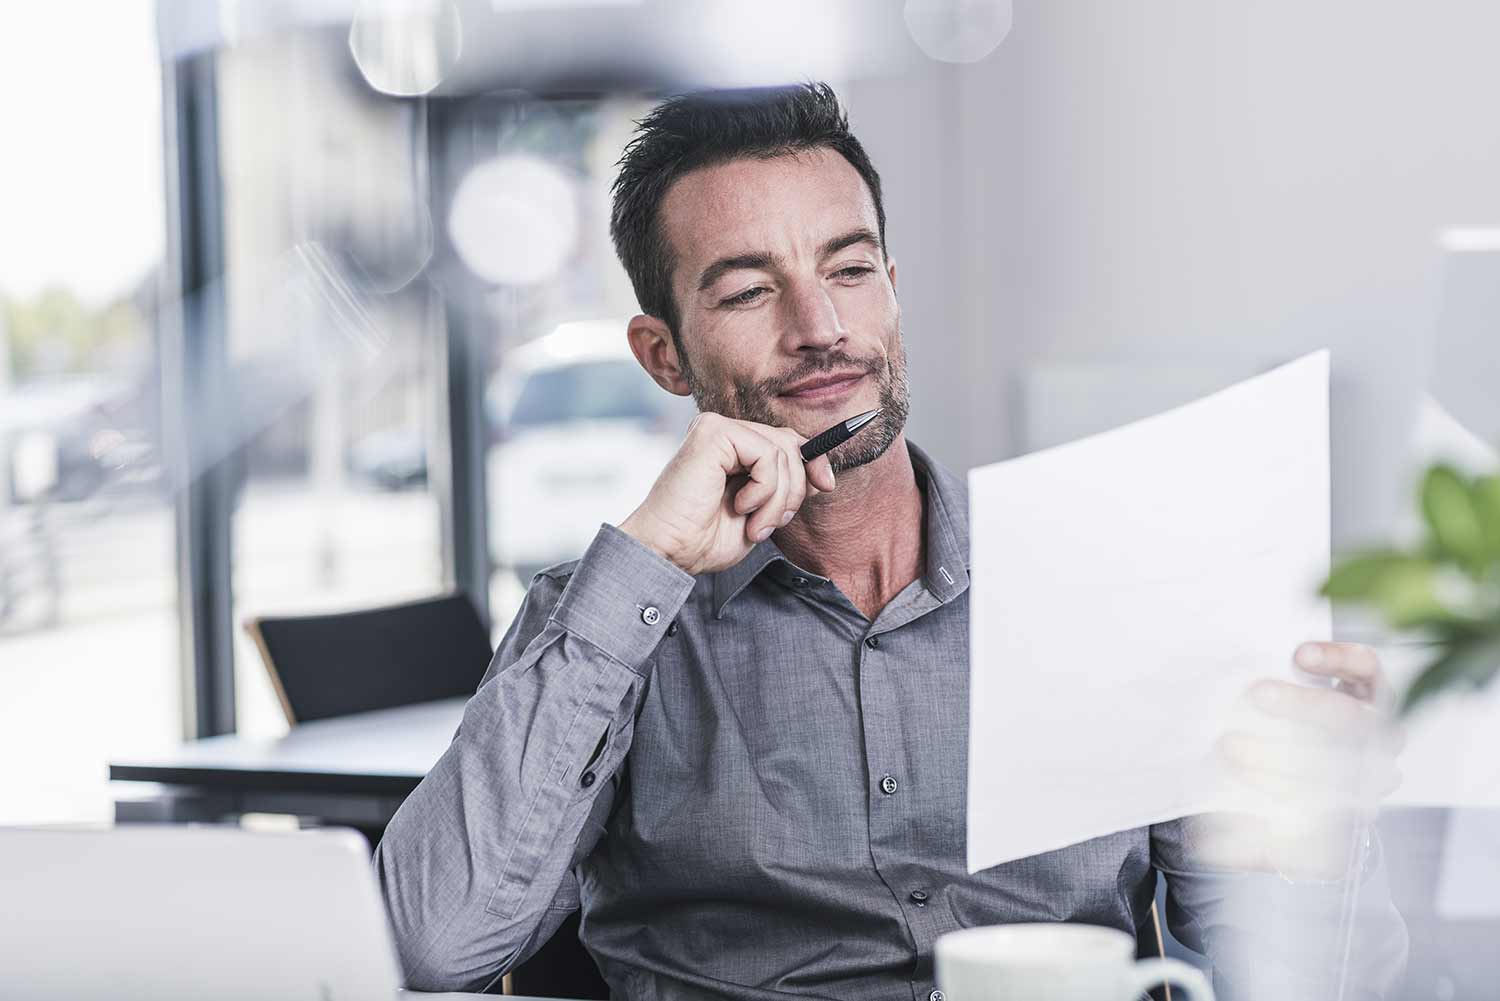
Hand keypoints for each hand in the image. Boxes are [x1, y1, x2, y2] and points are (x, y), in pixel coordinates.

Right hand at [618, 412, 836, 575]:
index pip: (787, 440)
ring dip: (777, 499)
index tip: (826, 485)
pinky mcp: (713, 432)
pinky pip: (767, 455)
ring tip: (753, 524)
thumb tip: (822, 473)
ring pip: (782, 452)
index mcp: (732, 449)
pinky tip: (740, 506)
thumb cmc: (704, 539)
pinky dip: (765, 490)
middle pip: (790, 443)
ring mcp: (717, 428)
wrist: (669, 551)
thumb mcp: (761, 513)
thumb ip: (786, 488)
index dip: (813, 461)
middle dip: (795, 489)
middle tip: (771, 524)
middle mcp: (723, 432)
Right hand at [1205, 642, 1404, 879]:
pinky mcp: (1372, 683)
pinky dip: (1337, 661)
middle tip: (1230, 744)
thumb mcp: (1264, 827)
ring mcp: (1377, 725)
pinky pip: (1367, 670)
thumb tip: (1216, 847)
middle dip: (1281, 758)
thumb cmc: (1281, 786)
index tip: (1230, 775)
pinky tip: (1299, 656)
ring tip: (1259, 694)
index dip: (1275, 792)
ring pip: (1356, 719)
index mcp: (1347, 809)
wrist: (1302, 739)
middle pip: (1340, 767)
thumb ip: (1245, 843)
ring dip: (1306, 707)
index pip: (1321, 808)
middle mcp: (1371, 770)